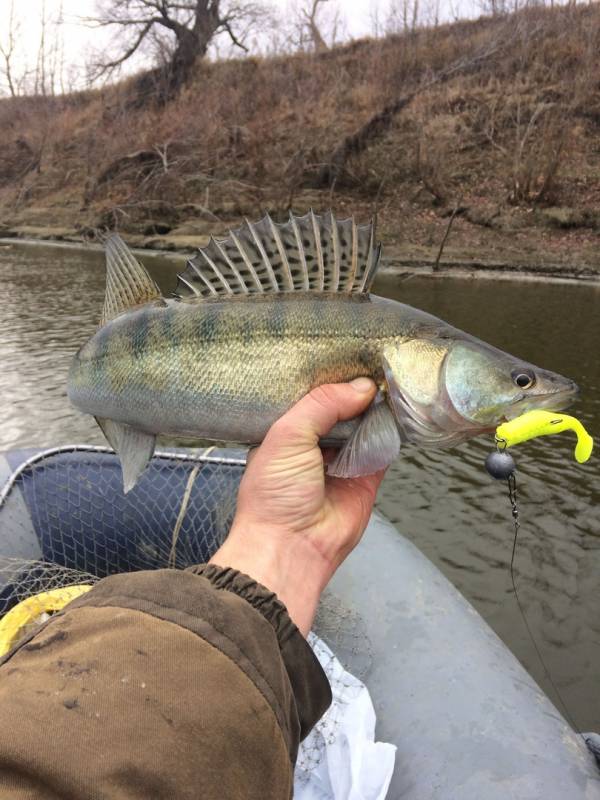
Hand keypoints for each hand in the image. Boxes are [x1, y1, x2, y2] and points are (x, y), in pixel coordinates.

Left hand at [209, 379, 386, 634]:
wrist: (292, 547)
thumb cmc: (274, 494)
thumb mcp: (287, 435)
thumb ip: (322, 404)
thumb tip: (362, 386)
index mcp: (287, 430)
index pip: (311, 394)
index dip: (329, 376)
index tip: (350, 351)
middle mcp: (315, 442)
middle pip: (342, 406)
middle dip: (356, 388)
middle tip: (376, 359)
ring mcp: (343, 458)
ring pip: (366, 423)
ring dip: (376, 407)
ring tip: (392, 378)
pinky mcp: (368, 476)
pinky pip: (384, 446)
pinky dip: (392, 431)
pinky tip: (399, 409)